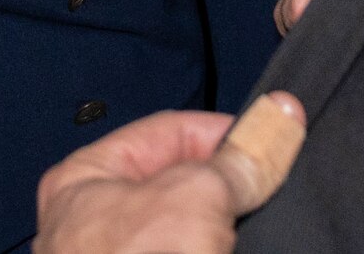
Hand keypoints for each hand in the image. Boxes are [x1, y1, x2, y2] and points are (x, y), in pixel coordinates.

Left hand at [34, 93, 306, 253]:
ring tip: (265, 226)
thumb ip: (235, 162)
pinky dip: (220, 252)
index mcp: (84, 181)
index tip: (272, 142)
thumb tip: (279, 121)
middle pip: (180, 186)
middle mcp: (96, 226)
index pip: (168, 132)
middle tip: (272, 186)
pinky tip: (249, 250)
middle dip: (229, 188)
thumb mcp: (195, 196)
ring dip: (229, 230)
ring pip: (191, 234)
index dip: (224, 132)